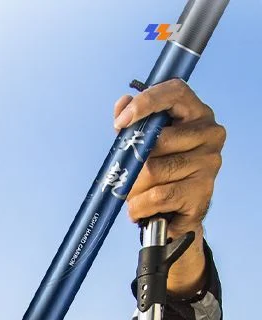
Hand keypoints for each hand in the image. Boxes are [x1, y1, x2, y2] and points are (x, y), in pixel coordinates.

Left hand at [113, 79, 225, 296]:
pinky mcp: (203, 192)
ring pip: (153, 171)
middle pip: (156, 140)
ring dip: (133, 189)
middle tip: (127, 178)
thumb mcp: (143, 147)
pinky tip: (141, 210)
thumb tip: (123, 102)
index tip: (120, 122)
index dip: (146, 102)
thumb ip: (132, 124)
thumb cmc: (158, 176)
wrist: (173, 218)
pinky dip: (139, 207)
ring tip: (136, 196)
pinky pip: (157, 197)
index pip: (175, 91)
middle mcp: (210, 134)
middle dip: (131, 163)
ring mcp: (209, 163)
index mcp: (196, 114)